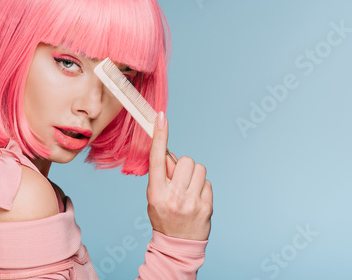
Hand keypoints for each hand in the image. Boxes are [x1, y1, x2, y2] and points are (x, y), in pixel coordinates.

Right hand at [146, 112, 212, 240]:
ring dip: (194, 175)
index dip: (159, 136)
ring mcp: (191, 202)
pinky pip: (208, 183)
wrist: (176, 245)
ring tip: (189, 190)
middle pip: (185, 161)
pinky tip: (197, 199)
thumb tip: (170, 153)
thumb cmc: (164, 216)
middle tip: (180, 179)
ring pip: (199, 169)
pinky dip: (203, 188)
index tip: (160, 117)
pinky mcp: (206, 207)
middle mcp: (173, 196)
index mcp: (156, 191)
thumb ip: (162, 174)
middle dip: (184, 166)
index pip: (156, 158)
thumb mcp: (155, 196)